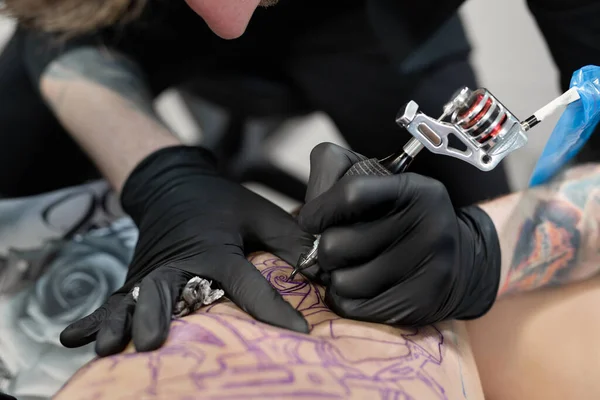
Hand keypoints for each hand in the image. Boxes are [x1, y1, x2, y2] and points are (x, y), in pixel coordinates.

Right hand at [60, 146, 312, 355]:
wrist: (175, 185)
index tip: (299, 335)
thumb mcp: (260, 213)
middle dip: (160, 316)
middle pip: (169, 292)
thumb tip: (321, 266)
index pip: (248, 284)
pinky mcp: (136, 278)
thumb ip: (289, 239)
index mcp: (216, 250)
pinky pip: (112, 299)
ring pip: (133, 299)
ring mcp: (152, 272)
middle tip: (153, 343)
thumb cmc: (223, 204)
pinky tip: (72, 338)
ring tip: (107, 347)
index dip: (275, 310)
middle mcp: (180, 264)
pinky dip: (93, 318)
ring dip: (119, 322)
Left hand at [298, 143, 501, 325]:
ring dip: (336, 277)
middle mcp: (427, 225)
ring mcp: (428, 267)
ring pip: (341, 281)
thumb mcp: (375, 180)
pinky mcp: (421, 303)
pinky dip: (347, 300)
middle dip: (325, 248)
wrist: (462, 260)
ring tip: (353, 267)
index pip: (350, 194)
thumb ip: (333, 173)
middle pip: (336, 243)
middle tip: (339, 247)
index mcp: (413, 189)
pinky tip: (363, 288)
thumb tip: (306, 215)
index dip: (318, 210)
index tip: (311, 220)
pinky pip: (354, 308)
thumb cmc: (400, 215)